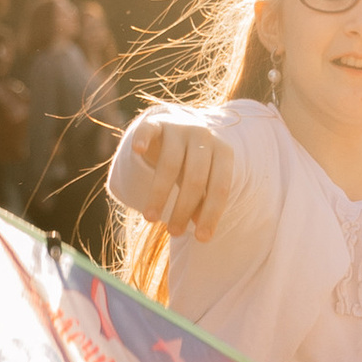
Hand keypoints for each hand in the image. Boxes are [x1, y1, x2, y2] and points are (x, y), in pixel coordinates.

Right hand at [125, 112, 235, 240]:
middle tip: (173, 233)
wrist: (178, 126)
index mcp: (223, 152)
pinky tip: (138, 150)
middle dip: (183, 208)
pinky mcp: (156, 122)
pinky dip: (143, 139)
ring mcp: (180, 127)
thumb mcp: (203, 182)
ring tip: (150, 219)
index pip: (220, 186)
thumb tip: (202, 231)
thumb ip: (203, 202)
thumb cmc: (192, 163)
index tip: (201, 239)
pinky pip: (149, 130)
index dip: (211, 214)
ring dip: (159, 193)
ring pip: (170, 162)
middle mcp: (204, 136)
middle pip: (195, 177)